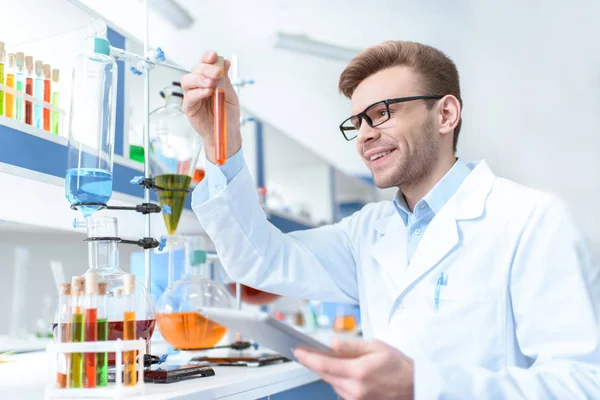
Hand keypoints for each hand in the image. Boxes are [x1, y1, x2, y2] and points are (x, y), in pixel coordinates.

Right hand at [181, 51, 241, 163]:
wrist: (226, 133)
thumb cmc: (227, 115)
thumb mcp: (230, 95)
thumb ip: (225, 80)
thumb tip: (225, 62)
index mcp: (210, 79)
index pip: (205, 64)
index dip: (207, 57)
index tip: (213, 55)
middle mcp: (199, 85)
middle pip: (195, 70)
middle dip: (206, 68)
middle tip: (217, 73)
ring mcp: (193, 95)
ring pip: (187, 81)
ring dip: (199, 79)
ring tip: (211, 84)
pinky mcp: (189, 107)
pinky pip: (189, 97)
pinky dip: (198, 92)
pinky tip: (207, 92)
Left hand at [294, 339, 413, 399]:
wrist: (415, 386)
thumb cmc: (398, 365)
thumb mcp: (377, 347)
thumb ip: (352, 346)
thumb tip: (333, 343)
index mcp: (359, 372)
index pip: (325, 365)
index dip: (308, 358)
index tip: (298, 351)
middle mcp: (355, 389)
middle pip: (325, 375)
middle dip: (314, 363)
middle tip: (305, 351)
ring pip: (331, 384)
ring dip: (327, 372)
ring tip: (328, 360)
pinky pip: (340, 391)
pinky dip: (337, 380)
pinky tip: (343, 372)